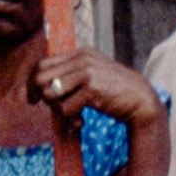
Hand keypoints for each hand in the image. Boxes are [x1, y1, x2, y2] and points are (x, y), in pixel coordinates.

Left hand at [31, 46, 160, 132]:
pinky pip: (65, 108)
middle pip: (41, 78)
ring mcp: (88, 72)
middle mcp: (82, 59)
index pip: (42, 64)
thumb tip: (37, 89)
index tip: (32, 99)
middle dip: (42, 98)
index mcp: (81, 54)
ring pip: (50, 94)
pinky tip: (81, 122)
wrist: (142, 102)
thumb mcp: (92, 76)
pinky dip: (70, 119)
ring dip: (58, 111)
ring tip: (73, 117)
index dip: (32, 83)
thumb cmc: (114, 93)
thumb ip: (69, 77)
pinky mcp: (93, 88)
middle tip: (54, 109)